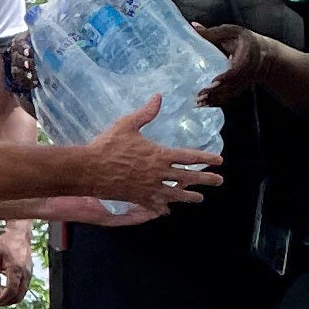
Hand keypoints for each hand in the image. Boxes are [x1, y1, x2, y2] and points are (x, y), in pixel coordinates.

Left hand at [0, 224, 35, 307]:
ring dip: (11, 298)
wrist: (19, 234)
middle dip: (6, 302)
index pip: (11, 291)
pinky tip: (6, 290)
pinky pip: (23, 288)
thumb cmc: (5, 243)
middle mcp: (25, 274)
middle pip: (18, 296)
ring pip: (22, 293)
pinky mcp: (29, 273)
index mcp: (16, 270)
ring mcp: (29, 274)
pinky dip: (15, 292)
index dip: (1, 299)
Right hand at [67, 106, 220, 223]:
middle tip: (219, 181)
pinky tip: (167, 211)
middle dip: (205, 179)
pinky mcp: (137, 197)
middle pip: (187, 177)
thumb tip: (158, 97)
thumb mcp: (127, 124)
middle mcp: (158, 173)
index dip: (205, 158)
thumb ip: (146, 113)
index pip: (188, 157)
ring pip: (174, 194)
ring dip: (189, 196)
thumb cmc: (108, 145)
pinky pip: (154, 205)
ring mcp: (148, 188)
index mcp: (158, 155)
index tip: (219, 161)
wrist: (89, 169)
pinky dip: (162, 208)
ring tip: (200, 198)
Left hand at [190, 19, 272, 105]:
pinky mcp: (239, 88)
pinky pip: (228, 98)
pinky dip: (216, 102)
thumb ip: (212, 33)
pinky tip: (204, 105)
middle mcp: (246, 73)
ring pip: (228, 94)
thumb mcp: (231, 32)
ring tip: (198, 103)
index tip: (212, 82)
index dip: (225, 77)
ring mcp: (243, 83)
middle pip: (230, 86)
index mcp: (245, 57)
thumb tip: (192, 26)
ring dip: (214, 99)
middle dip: (215, 92)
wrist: (264, 55)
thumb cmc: (246, 41)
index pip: (236, 70)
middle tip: (198, 96)